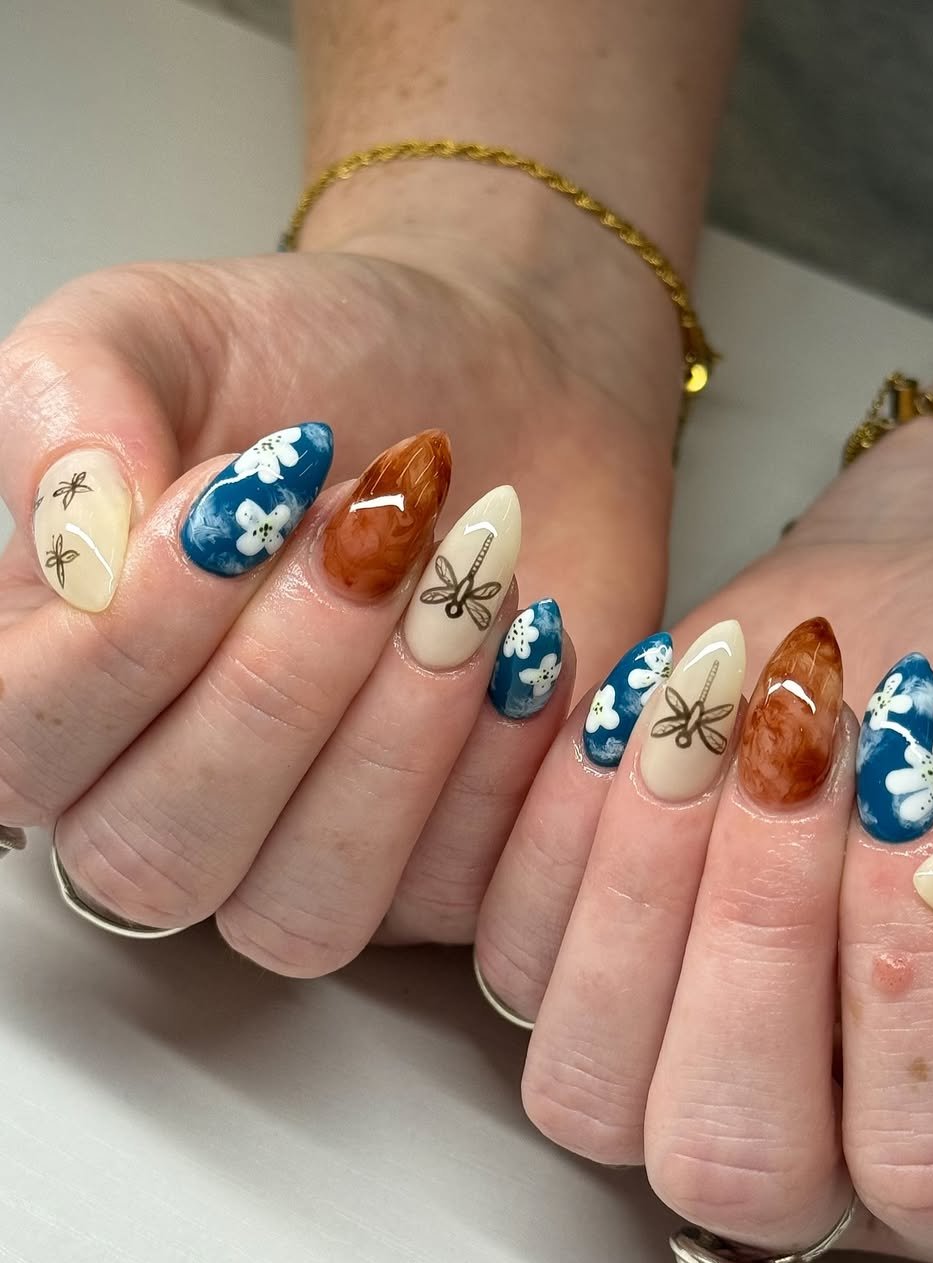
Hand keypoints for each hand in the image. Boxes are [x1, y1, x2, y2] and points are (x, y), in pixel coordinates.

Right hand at [0, 227, 679, 961]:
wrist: (497, 379)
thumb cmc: (317, 366)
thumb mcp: (165, 329)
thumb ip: (70, 403)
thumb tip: (74, 542)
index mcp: (60, 683)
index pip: (25, 748)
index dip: (124, 650)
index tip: (233, 508)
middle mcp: (163, 797)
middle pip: (157, 857)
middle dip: (275, 692)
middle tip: (371, 536)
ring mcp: (301, 852)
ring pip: (299, 911)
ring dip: (391, 743)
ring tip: (464, 579)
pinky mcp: (439, 869)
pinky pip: (449, 896)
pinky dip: (501, 767)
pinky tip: (530, 640)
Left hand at [475, 419, 932, 1262]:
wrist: (891, 645)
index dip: (913, 989)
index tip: (914, 796)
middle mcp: (803, 1149)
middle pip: (730, 1155)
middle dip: (760, 931)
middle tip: (807, 751)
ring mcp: (659, 1077)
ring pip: (588, 1081)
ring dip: (640, 876)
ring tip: (715, 709)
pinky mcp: (563, 978)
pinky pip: (507, 949)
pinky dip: (555, 817)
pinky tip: (629, 697)